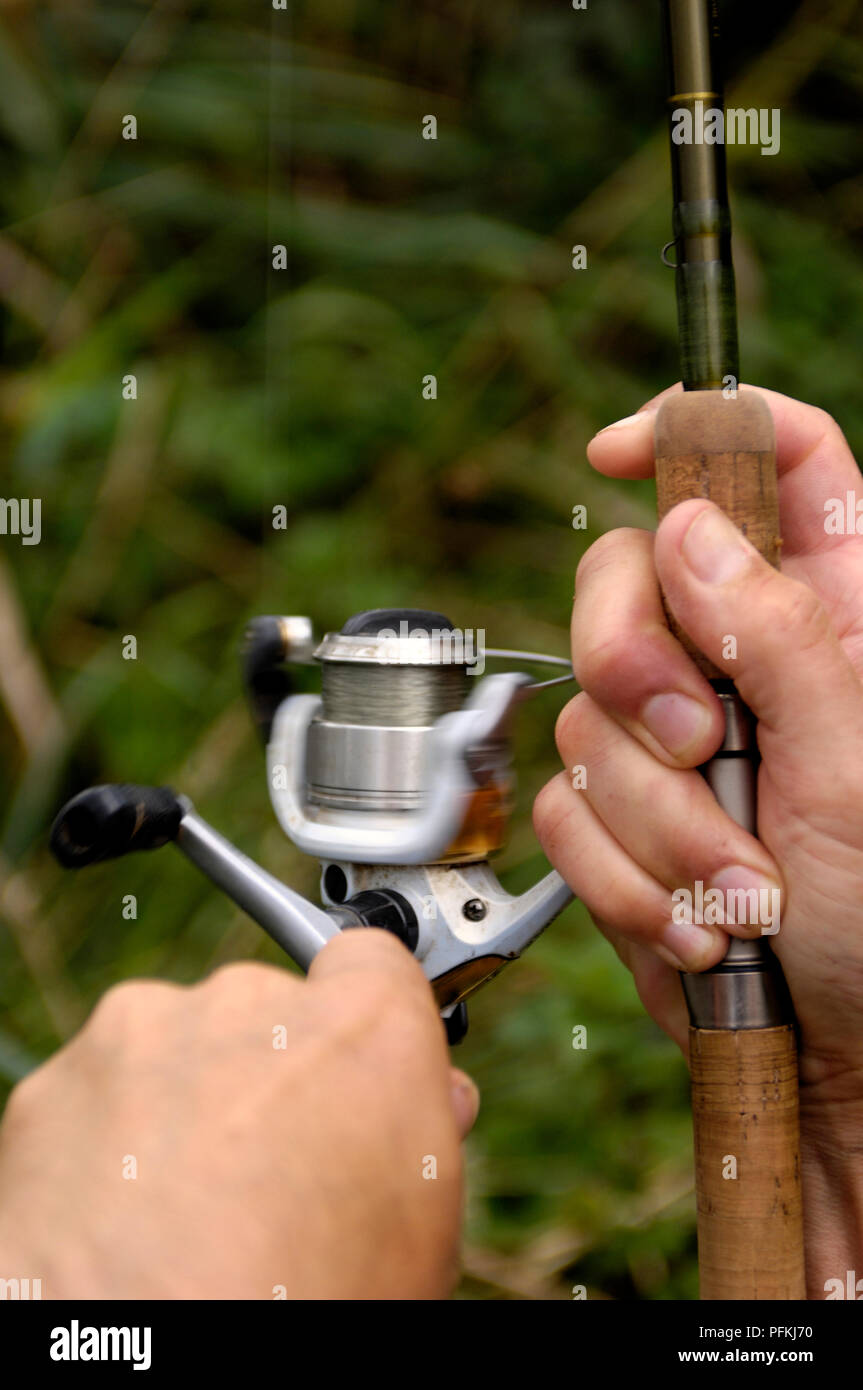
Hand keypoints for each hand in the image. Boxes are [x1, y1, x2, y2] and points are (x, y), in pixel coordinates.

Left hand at [0, 929, 477, 1298]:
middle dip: (274, 1072)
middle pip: (272, 1010)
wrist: (149, 1364)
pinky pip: (103, 1089)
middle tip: (271, 1173)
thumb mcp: (416, 1236)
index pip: (375, 961)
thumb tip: (431, 1102)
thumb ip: (423, 1136)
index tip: (359, 1067)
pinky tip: (127, 1218)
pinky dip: (112, 1137)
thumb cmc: (304, 1311)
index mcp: (363, 1033)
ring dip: (190, 1101)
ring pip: (181, 1044)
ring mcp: (147, 1034)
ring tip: (192, 1210)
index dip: (368, 1017)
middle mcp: (254, 1005)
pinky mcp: (59, 1081)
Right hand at [534, 385, 862, 1293]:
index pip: (772, 461)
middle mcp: (743, 664)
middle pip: (629, 573)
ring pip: (586, 712)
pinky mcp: (623, 822)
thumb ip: (775, 632)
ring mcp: (676, 744)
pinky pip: (563, 810)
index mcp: (833, 612)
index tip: (616, 453)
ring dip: (655, 820)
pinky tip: (696, 923)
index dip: (694, 431)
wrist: (837, 1070)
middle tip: (696, 742)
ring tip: (737, 890)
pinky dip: (624, 878)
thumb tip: (690, 527)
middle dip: (636, 663)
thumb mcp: (853, 770)